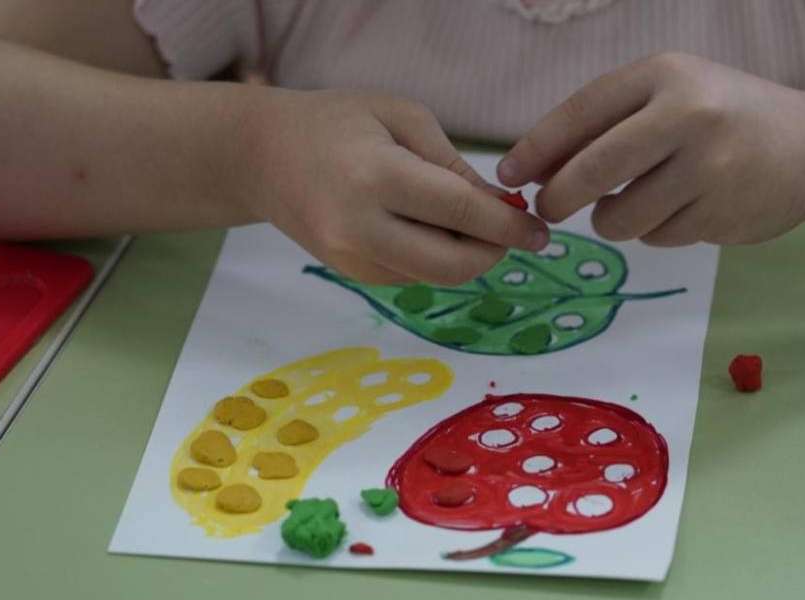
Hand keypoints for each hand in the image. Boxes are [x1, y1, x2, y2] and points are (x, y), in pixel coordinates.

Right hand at [242, 89, 548, 283]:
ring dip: (470, 259)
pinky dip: (438, 260)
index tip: (540, 228)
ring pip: (436, 278)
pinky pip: (413, 277)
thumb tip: (502, 207)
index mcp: (377, 177)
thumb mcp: (401, 117)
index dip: (511, 226)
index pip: (463, 215)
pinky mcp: (351, 275)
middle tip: (514, 231)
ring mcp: (353, 259)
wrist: (264, 157)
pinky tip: (437, 231)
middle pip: (454, 266)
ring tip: (476, 225)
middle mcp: (361, 228)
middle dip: (496, 253)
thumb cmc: (338, 122)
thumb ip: (453, 165)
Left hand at [498, 53, 804, 246]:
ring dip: (614, 221)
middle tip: (547, 211)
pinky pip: (658, 238)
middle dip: (558, 198)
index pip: (581, 113)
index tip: (507, 174)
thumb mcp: (670, 96)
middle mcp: (689, 115)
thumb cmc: (723, 117)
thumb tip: (531, 170)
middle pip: (592, 171)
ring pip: (621, 218)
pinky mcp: (722, 214)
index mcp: (666, 75)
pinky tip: (684, 209)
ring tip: (636, 203)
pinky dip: (657, 232)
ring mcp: (710, 168)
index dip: (536, 148)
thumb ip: (606, 124)